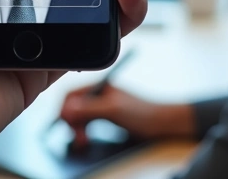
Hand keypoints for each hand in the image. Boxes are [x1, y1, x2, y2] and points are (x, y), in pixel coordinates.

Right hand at [60, 84, 196, 146]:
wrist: (162, 125)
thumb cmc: (143, 113)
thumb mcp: (113, 110)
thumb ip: (89, 108)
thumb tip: (67, 110)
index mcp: (99, 86)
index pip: (72, 94)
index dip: (65, 109)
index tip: (65, 124)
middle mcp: (99, 95)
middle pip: (74, 107)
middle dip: (71, 123)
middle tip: (77, 138)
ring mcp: (102, 107)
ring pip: (79, 118)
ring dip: (77, 130)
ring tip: (82, 142)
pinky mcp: (107, 118)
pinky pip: (88, 125)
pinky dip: (84, 133)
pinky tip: (86, 140)